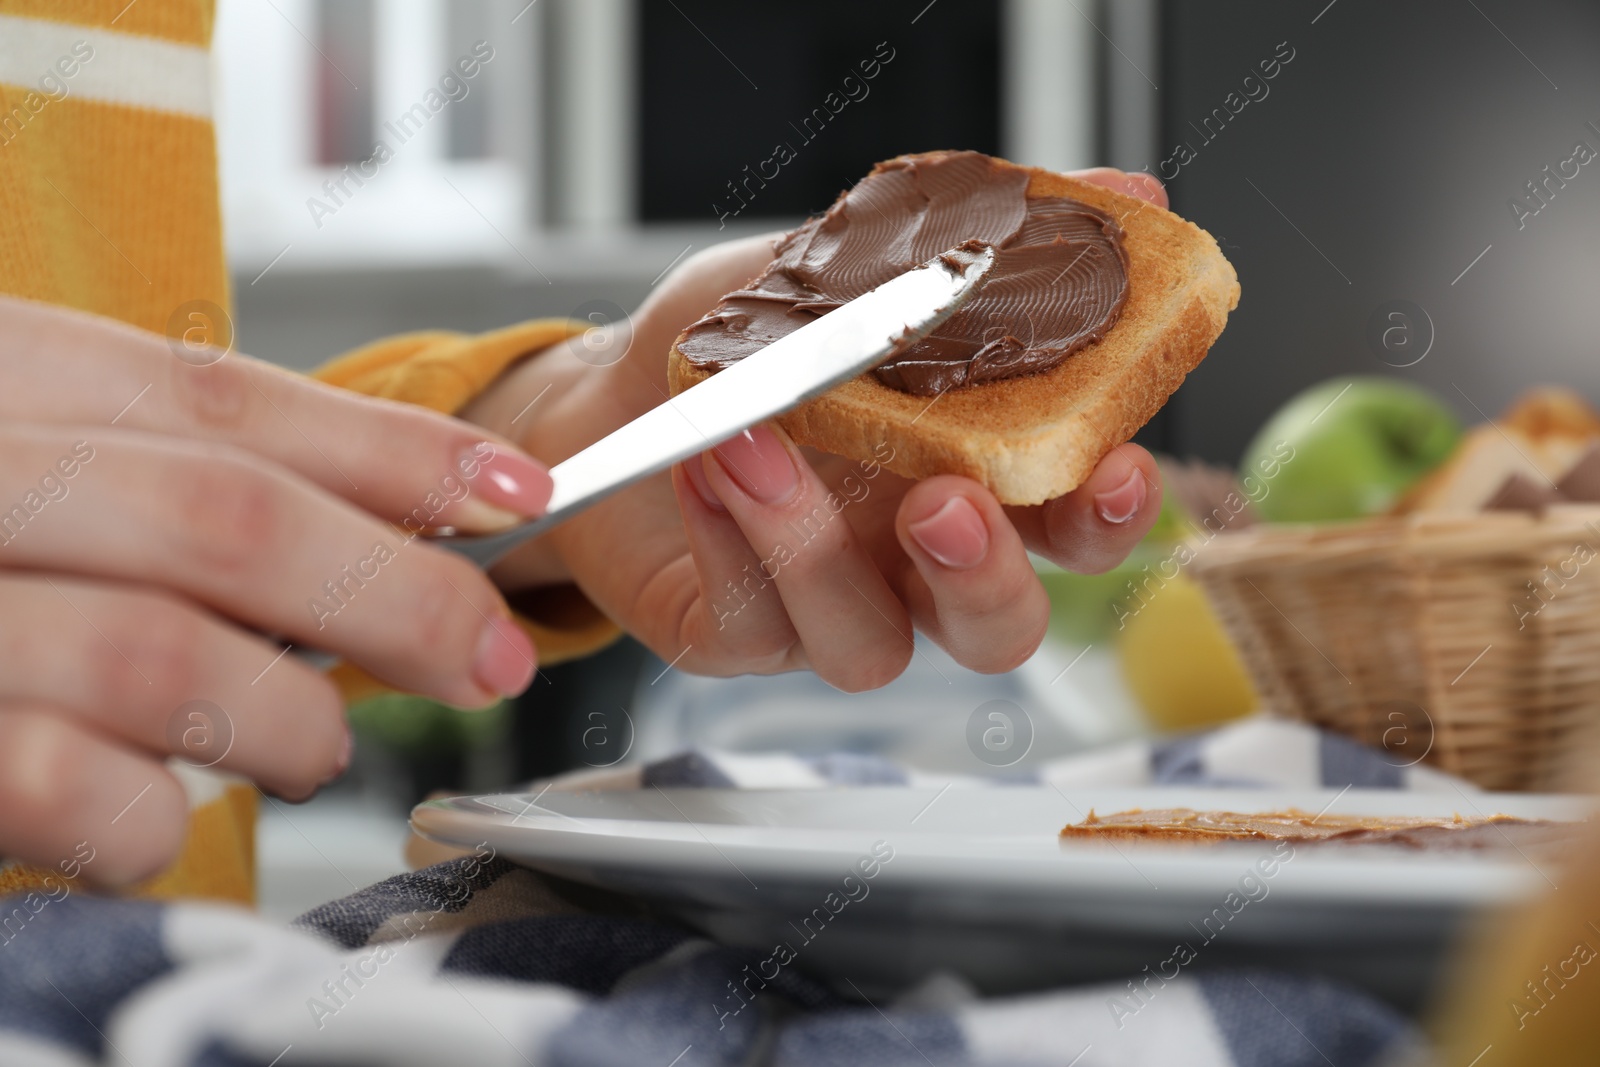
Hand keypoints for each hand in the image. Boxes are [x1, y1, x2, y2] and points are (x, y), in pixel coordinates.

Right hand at [0, 298, 552, 882]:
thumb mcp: (24, 462)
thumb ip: (156, 479)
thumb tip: (384, 530)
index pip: (226, 396)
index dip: (391, 449)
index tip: (514, 491)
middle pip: (224, 518)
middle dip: (395, 592)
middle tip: (487, 654)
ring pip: (159, 658)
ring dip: (283, 720)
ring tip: (309, 744)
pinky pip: (74, 790)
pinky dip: (157, 821)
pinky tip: (161, 818)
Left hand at [465, 169, 1167, 689]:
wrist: (613, 387)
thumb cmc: (740, 343)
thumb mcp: (846, 266)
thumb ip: (968, 247)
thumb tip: (1122, 191)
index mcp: (966, 479)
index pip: (1071, 524)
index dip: (1109, 514)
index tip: (1116, 466)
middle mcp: (909, 562)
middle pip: (999, 628)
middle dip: (986, 576)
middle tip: (942, 503)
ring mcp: (827, 607)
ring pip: (871, 648)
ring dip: (817, 549)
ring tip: (756, 441)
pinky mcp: (737, 635)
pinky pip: (752, 624)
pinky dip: (730, 540)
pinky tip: (703, 463)